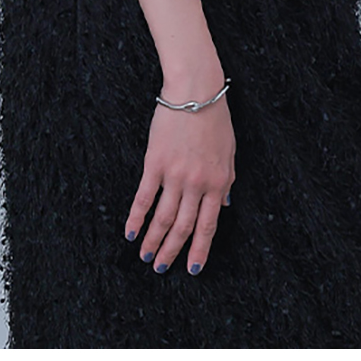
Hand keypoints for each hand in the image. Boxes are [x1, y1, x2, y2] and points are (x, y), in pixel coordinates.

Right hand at [125, 90, 235, 275]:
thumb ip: (227, 180)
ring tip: (146, 256)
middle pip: (183, 227)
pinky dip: (137, 217)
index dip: (199, 250)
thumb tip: (225, 205)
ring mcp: (175, 175)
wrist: (196, 90)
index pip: (208, 225)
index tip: (192, 269)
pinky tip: (131, 232)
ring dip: (153, 240)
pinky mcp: (155, 163)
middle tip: (161, 268)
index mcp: (219, 182)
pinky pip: (144, 196)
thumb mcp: (230, 151)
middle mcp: (197, 184)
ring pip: (163, 217)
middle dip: (172, 251)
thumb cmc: (215, 117)